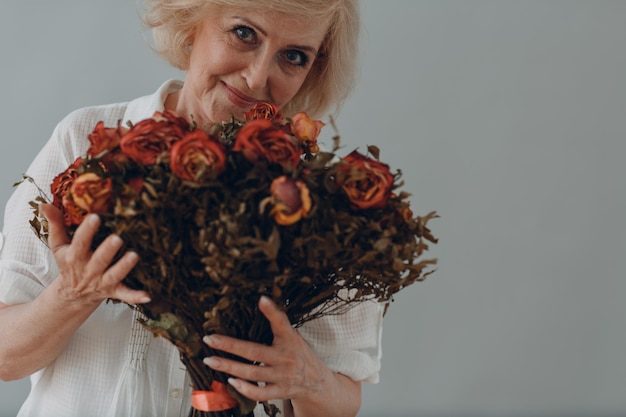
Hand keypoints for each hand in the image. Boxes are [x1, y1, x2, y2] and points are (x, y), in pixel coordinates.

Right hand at [41, 203, 149, 306]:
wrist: (73, 293)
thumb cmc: (69, 263)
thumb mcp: (59, 245)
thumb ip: (55, 224)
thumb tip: (45, 204)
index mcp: (75, 257)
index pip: (80, 243)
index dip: (87, 231)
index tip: (95, 217)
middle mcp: (89, 270)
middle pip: (99, 260)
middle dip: (107, 250)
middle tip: (117, 238)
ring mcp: (102, 282)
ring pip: (114, 275)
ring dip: (124, 267)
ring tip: (134, 256)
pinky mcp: (114, 291)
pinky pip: (125, 295)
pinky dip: (135, 296)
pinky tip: (147, 296)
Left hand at [202, 296, 332, 402]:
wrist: (317, 382)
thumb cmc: (299, 354)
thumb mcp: (293, 337)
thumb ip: (278, 326)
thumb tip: (258, 304)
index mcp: (290, 339)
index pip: (281, 323)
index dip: (272, 311)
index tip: (261, 300)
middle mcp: (286, 357)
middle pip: (254, 351)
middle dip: (229, 345)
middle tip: (210, 339)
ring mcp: (283, 376)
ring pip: (252, 372)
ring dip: (228, 366)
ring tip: (210, 360)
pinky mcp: (280, 391)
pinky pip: (259, 393)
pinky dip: (244, 388)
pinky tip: (230, 381)